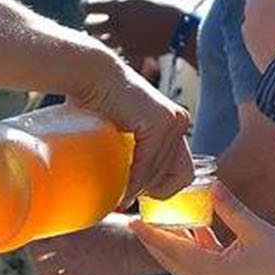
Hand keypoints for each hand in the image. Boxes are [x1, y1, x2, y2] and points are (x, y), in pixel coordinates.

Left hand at [28, 215, 163, 274]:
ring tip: (45, 266)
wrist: (137, 249)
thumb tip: (79, 207)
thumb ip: (83, 214)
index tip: (36, 235)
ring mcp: (70, 260)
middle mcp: (65, 241)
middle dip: (34, 251)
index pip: (38, 228)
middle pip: (34, 249)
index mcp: (69, 222)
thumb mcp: (100, 213)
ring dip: (42, 267)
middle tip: (37, 253)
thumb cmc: (124, 230)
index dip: (34, 233)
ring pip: (41, 267)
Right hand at [75, 58, 192, 204]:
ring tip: (120, 195)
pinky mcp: (159, 123)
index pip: (183, 172)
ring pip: (161, 173)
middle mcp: (180, 122)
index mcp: (175, 125)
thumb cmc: (98, 106)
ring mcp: (172, 122)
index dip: (164, 188)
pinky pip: (148, 165)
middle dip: (151, 191)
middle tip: (126, 198)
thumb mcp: (126, 136)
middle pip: (176, 176)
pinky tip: (121, 189)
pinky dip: (134, 181)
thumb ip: (135, 156)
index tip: (139, 194)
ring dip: (139, 188)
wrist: (91, 77)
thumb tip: (128, 196)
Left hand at [82, 0, 185, 67]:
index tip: (88, 6)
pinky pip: (115, 53)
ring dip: (100, 38)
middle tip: (95, 23)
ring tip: (106, 36)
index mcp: (120, 4)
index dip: (86, 6)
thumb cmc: (168, 7)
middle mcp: (117, 22)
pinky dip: (115, 50)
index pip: (89, 5)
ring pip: (99, 41)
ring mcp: (123, 39)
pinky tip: (120, 47)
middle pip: (88, 26)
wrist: (183, 29)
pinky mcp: (131, 52)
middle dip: (90, 24)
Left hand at [130, 182, 274, 274]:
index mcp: (210, 272)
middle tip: (139, 220)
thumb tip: (212, 184)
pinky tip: (196, 230)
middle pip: (170, 260)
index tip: (131, 220)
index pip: (170, 250)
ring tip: (163, 222)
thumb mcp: (257, 230)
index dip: (150, 234)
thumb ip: (231, 208)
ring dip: (174, 245)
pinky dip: (194, 249)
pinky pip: (202, 266)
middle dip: (154, 240)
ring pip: (185, 264)